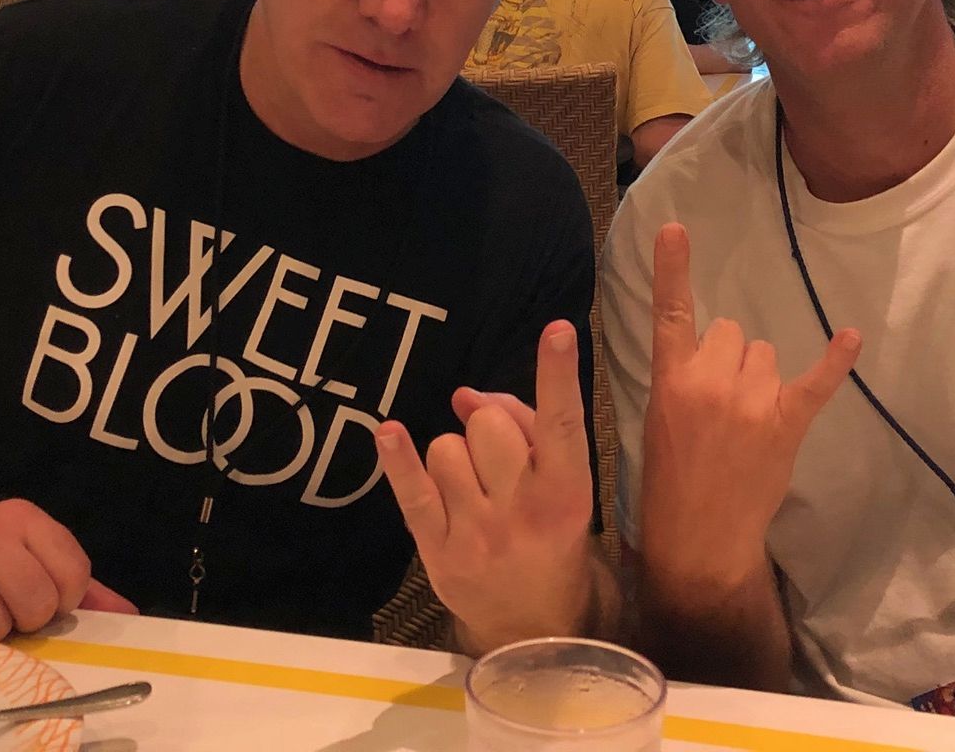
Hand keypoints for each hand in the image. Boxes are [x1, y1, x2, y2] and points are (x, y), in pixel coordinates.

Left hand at [376, 321, 597, 652]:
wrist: (535, 625)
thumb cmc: (553, 538)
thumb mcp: (564, 488)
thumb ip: (525, 431)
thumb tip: (466, 395)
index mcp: (567, 492)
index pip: (563, 423)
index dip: (559, 374)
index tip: (559, 329)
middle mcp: (523, 510)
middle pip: (488, 424)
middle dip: (489, 428)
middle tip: (500, 462)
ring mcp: (476, 533)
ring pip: (446, 447)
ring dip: (456, 456)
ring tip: (473, 488)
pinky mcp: (437, 551)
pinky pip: (410, 490)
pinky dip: (398, 457)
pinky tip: (388, 432)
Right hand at [640, 222, 858, 593]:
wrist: (698, 541)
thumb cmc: (671, 482)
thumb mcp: (658, 422)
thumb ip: (682, 380)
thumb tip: (712, 352)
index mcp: (670, 381)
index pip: (670, 313)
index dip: (672, 269)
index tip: (674, 227)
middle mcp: (709, 382)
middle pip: (731, 331)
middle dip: (730, 358)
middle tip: (722, 404)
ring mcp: (750, 403)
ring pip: (766, 353)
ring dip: (761, 376)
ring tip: (748, 422)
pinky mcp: (785, 424)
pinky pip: (814, 382)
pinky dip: (835, 360)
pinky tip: (851, 338)